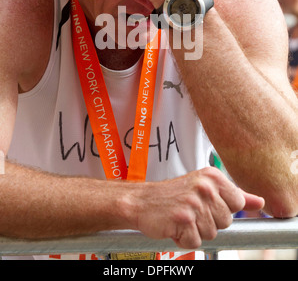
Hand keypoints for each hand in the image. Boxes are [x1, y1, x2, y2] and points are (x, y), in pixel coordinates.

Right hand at [131, 167, 263, 248]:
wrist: (142, 201)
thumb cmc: (174, 195)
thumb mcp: (206, 187)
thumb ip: (236, 195)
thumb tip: (260, 202)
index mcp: (213, 176)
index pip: (238, 204)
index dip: (222, 210)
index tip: (205, 204)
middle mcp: (205, 186)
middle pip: (226, 221)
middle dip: (209, 222)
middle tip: (191, 211)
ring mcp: (195, 203)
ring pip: (212, 234)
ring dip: (196, 231)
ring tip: (182, 218)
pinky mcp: (184, 219)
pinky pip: (196, 242)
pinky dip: (184, 239)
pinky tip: (175, 226)